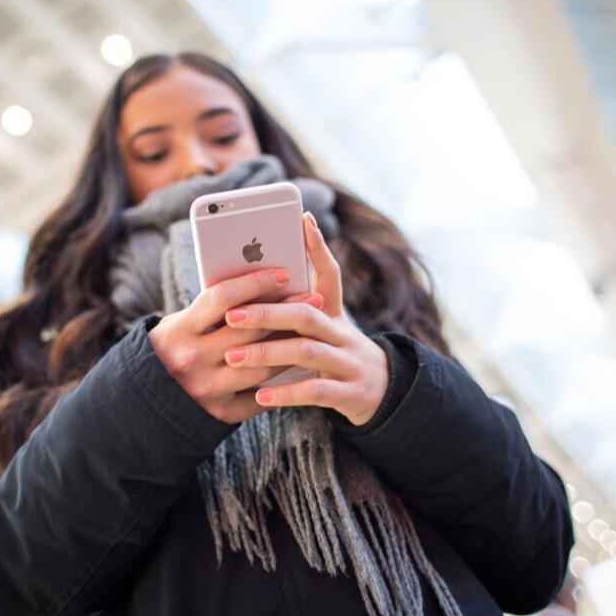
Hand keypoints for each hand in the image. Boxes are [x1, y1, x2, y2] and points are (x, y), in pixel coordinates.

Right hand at [148, 267, 316, 423]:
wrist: (148, 401)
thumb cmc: (174, 348)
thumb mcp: (181, 324)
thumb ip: (214, 310)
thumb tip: (263, 286)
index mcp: (180, 331)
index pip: (222, 299)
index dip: (255, 283)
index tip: (284, 273)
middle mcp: (192, 360)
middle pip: (250, 331)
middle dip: (286, 312)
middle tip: (315, 299)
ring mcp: (207, 389)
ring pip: (262, 365)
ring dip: (291, 347)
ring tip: (312, 332)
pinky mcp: (220, 413)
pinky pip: (260, 394)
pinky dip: (280, 380)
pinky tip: (299, 365)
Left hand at [222, 213, 388, 425]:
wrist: (383, 392)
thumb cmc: (337, 354)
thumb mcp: (324, 329)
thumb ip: (295, 311)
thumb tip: (252, 288)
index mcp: (335, 313)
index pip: (330, 274)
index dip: (319, 247)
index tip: (302, 220)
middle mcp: (343, 333)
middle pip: (306, 313)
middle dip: (267, 312)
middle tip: (232, 315)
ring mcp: (349, 362)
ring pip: (308, 351)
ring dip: (268, 352)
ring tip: (234, 356)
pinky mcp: (350, 393)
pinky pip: (316, 390)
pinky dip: (287, 393)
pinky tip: (261, 396)